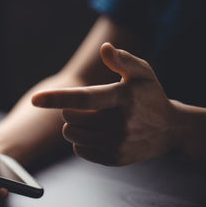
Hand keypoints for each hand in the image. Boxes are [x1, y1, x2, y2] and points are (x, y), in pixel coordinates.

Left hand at [32, 43, 179, 165]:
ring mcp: (116, 144)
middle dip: (70, 110)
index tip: (35, 99)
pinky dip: (82, 141)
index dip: (56, 98)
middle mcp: (119, 123)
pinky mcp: (113, 159)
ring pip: (72, 135)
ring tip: (93, 119)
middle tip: (88, 106)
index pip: (83, 98)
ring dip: (74, 125)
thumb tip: (105, 48)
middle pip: (70, 118)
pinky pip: (80, 150)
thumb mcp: (143, 73)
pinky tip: (99, 134)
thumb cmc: (150, 97)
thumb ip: (123, 60)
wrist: (170, 131)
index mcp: (122, 97)